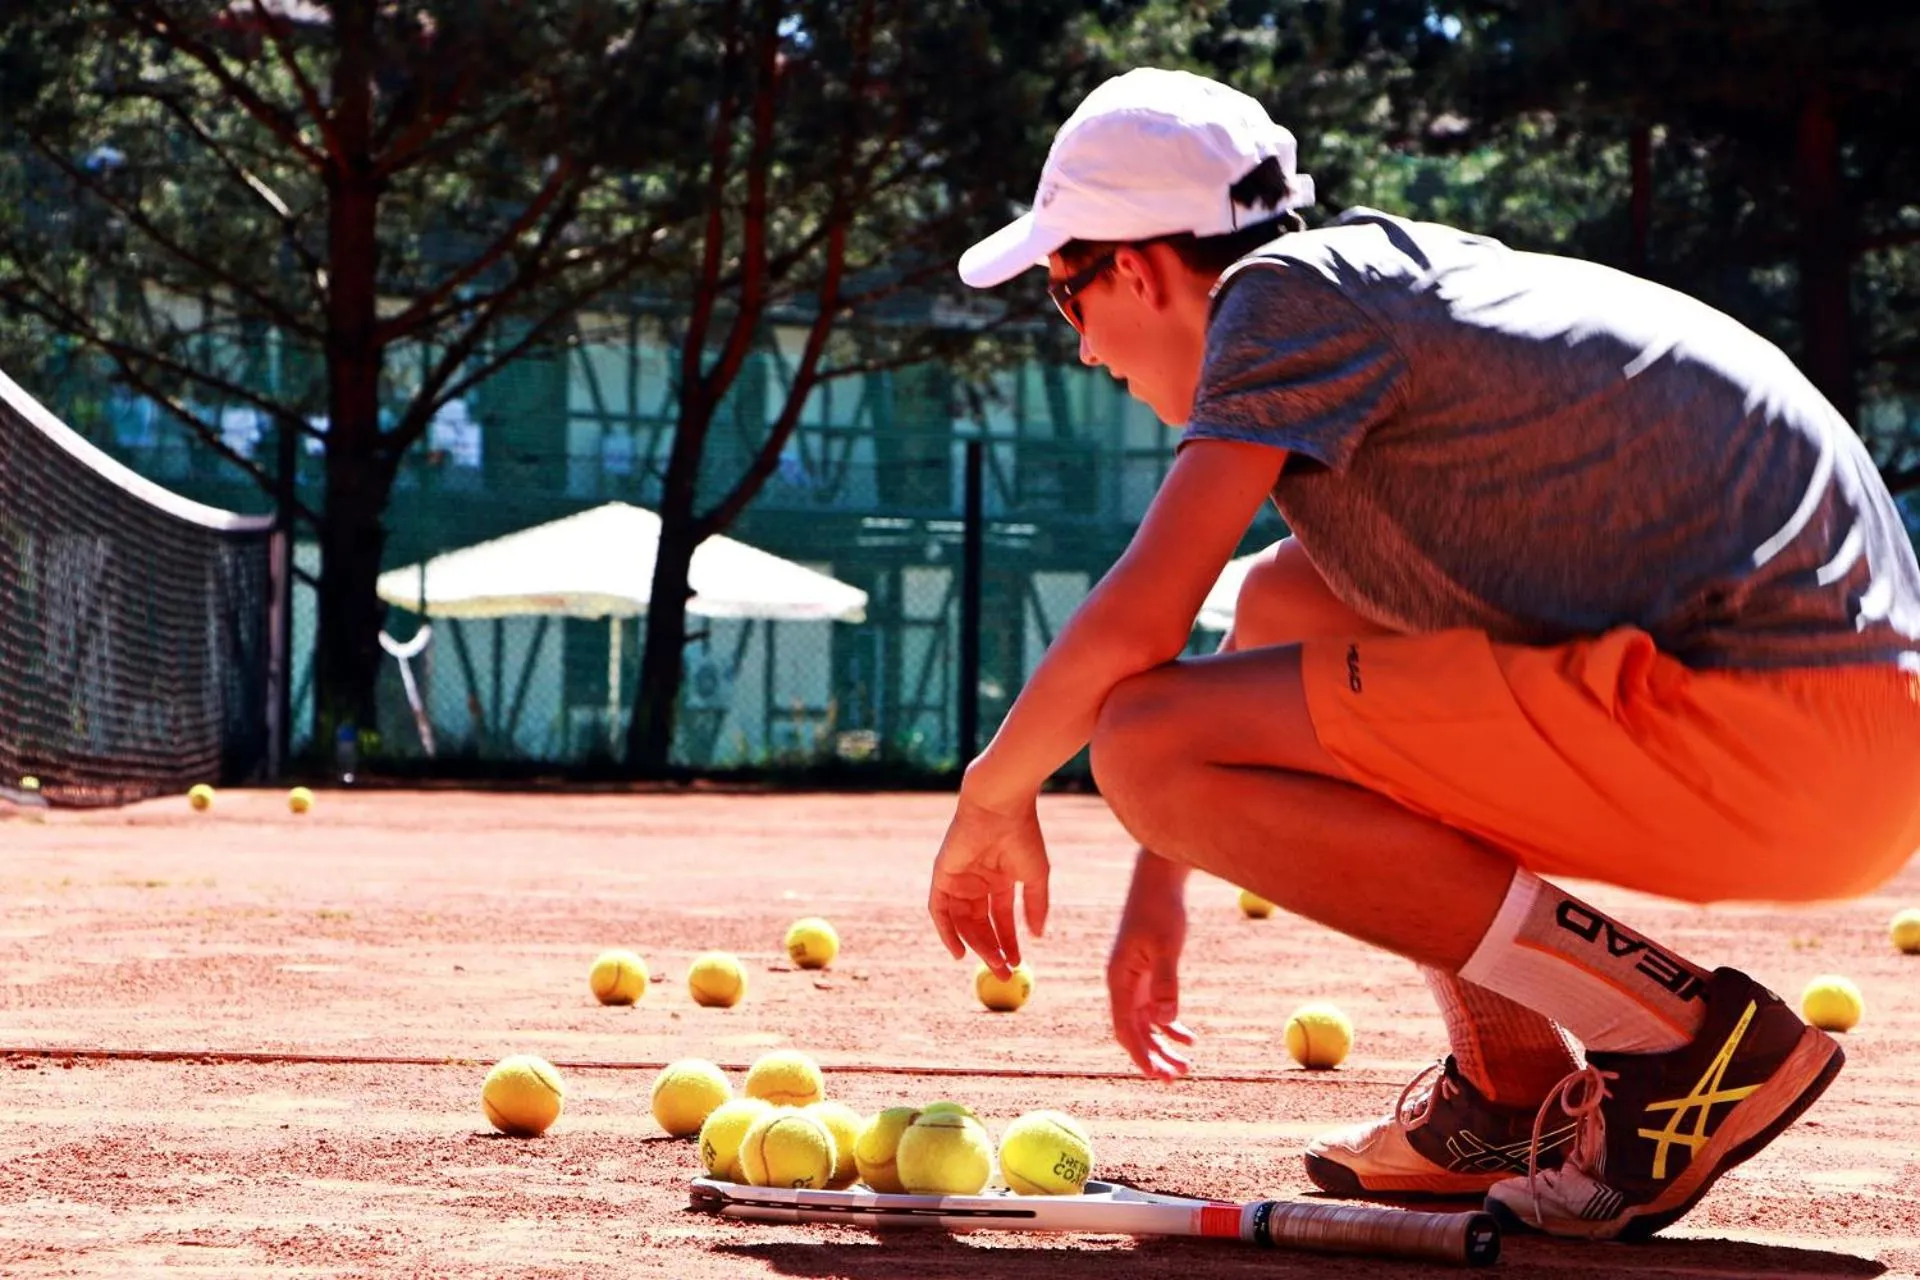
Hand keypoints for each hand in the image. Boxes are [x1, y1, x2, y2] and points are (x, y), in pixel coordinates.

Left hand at [927, 790, 1048, 980]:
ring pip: (963, 922)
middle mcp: (977, 882)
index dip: (1008, 942)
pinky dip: (947, 932)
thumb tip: (1038, 936)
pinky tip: (959, 951)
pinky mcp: (943, 875)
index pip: (1000, 919)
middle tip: (1004, 972)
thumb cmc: (1021, 836)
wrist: (1001, 807)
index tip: (1016, 964)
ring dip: (976, 944)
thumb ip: (1035, 905)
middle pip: (981, 925)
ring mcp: (959, 880)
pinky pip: (940, 910)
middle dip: (992, 949)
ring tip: (992, 963)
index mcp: (999, 880)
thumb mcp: (1034, 876)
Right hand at [1107, 854, 1195, 1079]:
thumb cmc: (1161, 909)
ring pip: (1145, 1023)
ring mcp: (1133, 978)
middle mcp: (1121, 982)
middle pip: (1134, 1031)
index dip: (1139, 1056)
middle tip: (1176, 1078)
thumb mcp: (1166, 947)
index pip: (1125, 1028)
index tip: (1156, 1077)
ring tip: (1185, 1066)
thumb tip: (1167, 1020)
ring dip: (1162, 1045)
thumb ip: (1165, 983)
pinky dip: (1170, 1024)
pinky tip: (1189, 1037)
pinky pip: (1155, 1007)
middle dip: (1153, 1057)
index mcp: (1118, 978)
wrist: (1158, 879)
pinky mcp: (1146, 971)